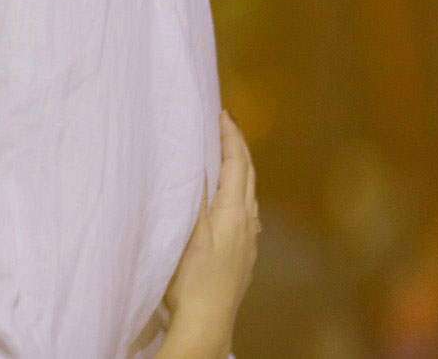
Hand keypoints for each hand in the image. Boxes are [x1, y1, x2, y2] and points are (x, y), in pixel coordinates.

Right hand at [161, 110, 258, 357]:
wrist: (207, 323)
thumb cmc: (190, 278)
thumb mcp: (188, 231)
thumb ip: (196, 197)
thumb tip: (201, 162)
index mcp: (233, 213)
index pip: (236, 165)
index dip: (230, 137)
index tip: (223, 113)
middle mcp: (247, 224)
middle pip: (248, 177)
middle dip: (238, 148)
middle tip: (225, 126)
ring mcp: (248, 243)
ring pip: (249, 196)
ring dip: (240, 170)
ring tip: (227, 156)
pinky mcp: (243, 258)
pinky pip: (246, 213)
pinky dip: (239, 194)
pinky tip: (232, 204)